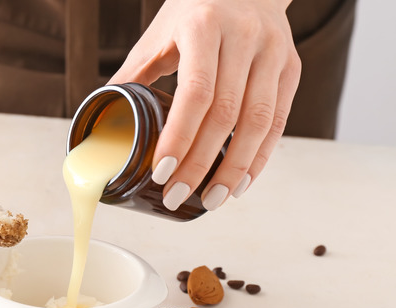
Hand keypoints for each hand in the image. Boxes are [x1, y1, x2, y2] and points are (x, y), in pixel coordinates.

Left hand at [110, 0, 300, 210]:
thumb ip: (133, 76)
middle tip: (176, 196)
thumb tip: (103, 121)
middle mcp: (245, 36)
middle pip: (226, 114)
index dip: (179, 138)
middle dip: (200, 163)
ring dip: (234, 169)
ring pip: (259, 123)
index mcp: (204, 26)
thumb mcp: (158, 36)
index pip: (195, 93)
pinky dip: (260, 157)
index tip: (161, 173)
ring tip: (211, 200)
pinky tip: (239, 182)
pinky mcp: (291, 67)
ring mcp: (273, 51)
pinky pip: (278, 121)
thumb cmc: (193, 12)